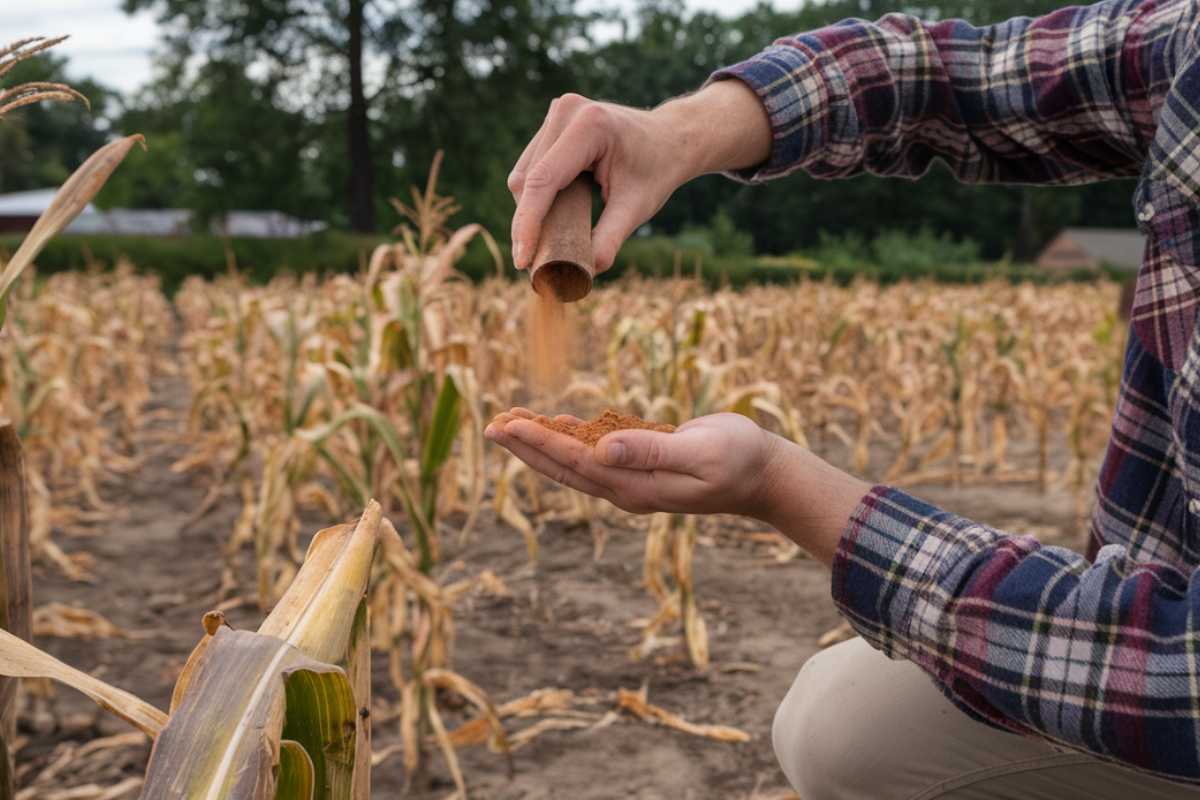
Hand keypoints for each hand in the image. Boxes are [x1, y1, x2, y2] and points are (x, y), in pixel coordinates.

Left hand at [484, 408, 871, 566]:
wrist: (763, 476)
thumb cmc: (738, 459)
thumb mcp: (698, 451)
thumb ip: (651, 450)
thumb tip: (603, 449)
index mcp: (635, 487)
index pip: (576, 462)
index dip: (539, 443)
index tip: (508, 425)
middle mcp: (626, 489)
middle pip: (564, 468)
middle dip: (526, 447)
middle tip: (490, 426)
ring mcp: (632, 482)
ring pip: (575, 463)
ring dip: (542, 444)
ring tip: (510, 425)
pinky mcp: (640, 469)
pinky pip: (594, 457)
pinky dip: (570, 441)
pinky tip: (556, 427)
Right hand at [507, 81, 770, 273]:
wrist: (670, 138)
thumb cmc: (657, 169)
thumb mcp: (637, 207)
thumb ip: (610, 238)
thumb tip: (584, 272)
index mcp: (590, 126)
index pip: (544, 180)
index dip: (528, 223)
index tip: (521, 261)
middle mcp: (567, 111)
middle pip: (527, 180)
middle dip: (527, 223)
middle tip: (535, 263)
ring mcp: (557, 113)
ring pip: (523, 175)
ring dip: (529, 211)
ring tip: (544, 243)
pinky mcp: (553, 123)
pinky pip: (530, 168)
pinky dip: (535, 197)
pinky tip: (550, 219)